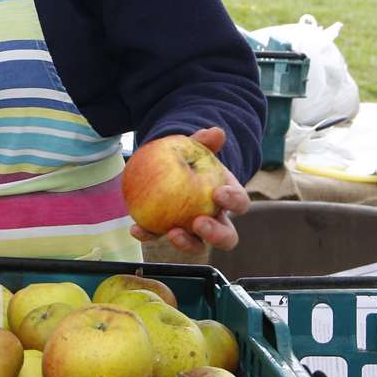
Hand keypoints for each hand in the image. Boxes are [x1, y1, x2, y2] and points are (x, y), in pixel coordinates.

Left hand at [128, 126, 248, 252]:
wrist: (170, 166)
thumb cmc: (191, 159)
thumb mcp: (197, 148)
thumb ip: (205, 141)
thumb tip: (215, 132)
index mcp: (229, 199)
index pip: (240, 203)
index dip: (233, 201)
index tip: (218, 193)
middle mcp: (216, 220)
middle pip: (226, 237)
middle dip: (216, 234)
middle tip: (198, 223)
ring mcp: (193, 231)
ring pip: (196, 245)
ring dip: (185, 243)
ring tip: (172, 233)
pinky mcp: (169, 232)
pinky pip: (159, 236)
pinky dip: (148, 234)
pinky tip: (136, 229)